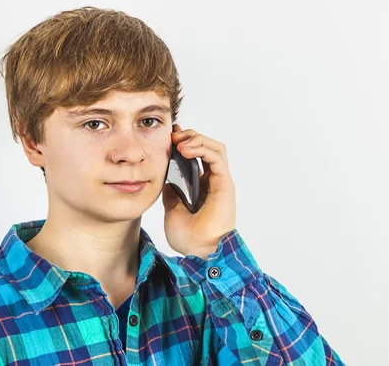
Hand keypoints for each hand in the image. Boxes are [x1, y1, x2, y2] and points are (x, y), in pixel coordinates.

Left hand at [161, 123, 235, 259]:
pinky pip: (216, 157)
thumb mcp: (171, 208)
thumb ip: (171, 191)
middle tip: (172, 135)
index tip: (168, 138)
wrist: (199, 252)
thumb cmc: (188, 237)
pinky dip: (202, 148)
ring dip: (197, 138)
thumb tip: (164, 176)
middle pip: (206, 147)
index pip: (196, 156)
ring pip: (214, 147)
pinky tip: (185, 150)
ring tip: (179, 141)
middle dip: (189, 136)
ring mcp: (220, 181)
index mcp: (201, 187)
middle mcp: (213, 181)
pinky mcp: (224, 183)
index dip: (184, 143)